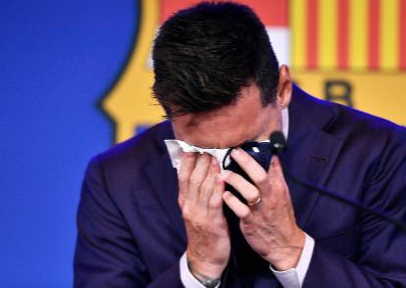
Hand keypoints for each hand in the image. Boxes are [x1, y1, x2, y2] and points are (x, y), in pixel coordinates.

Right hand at [178, 153, 229, 278]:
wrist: (205, 259)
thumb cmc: (204, 231)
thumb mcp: (195, 210)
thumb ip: (198, 192)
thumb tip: (203, 170)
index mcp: (185, 201)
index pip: (183, 176)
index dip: (188, 160)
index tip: (193, 145)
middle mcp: (189, 206)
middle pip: (193, 179)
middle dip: (199, 161)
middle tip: (207, 145)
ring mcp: (199, 214)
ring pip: (203, 188)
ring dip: (209, 171)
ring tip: (215, 156)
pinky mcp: (212, 223)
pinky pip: (214, 202)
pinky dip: (218, 189)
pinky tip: (222, 178)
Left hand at [221, 148, 304, 269]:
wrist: (285, 244)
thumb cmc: (280, 216)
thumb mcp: (282, 194)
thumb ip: (276, 175)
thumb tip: (272, 156)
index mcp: (278, 187)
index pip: (271, 165)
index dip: (258, 153)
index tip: (244, 143)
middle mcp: (271, 196)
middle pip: (260, 175)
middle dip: (246, 162)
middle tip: (233, 152)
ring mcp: (261, 210)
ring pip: (250, 192)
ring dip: (236, 181)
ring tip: (223, 174)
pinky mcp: (252, 223)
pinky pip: (241, 210)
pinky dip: (232, 202)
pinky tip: (223, 195)